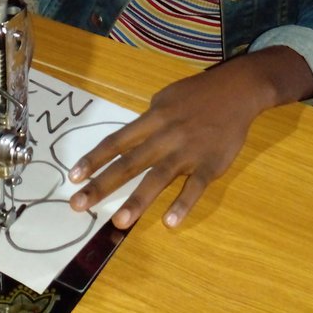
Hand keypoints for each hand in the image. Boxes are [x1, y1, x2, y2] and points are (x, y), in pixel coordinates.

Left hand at [67, 46, 312, 228]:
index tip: (73, 178)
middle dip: (102, 186)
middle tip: (78, 205)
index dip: (94, 160)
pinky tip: (170, 222)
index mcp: (153, 119)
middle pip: (129, 163)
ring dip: (138, 201)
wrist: (238, 90)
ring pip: (158, 178)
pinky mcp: (211, 163)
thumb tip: (132, 137)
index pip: (116, 142)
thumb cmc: (199, 93)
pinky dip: (183, 204)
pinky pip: (195, 186)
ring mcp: (188, 152)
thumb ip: (148, 120)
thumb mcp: (166, 97)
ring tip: (119, 223)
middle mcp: (165, 136)